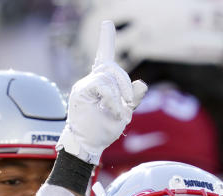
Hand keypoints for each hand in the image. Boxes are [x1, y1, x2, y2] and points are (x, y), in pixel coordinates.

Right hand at [57, 20, 147, 163]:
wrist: (88, 145)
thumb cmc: (103, 130)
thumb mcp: (123, 113)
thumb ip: (132, 99)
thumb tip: (142, 83)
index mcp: (101, 84)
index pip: (104, 57)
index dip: (106, 39)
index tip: (107, 23)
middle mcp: (91, 81)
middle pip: (111, 67)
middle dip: (124, 84)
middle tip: (128, 103)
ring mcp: (84, 85)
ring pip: (108, 77)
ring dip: (119, 97)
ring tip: (119, 113)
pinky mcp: (81, 92)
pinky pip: (102, 87)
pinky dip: (113, 100)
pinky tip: (115, 112)